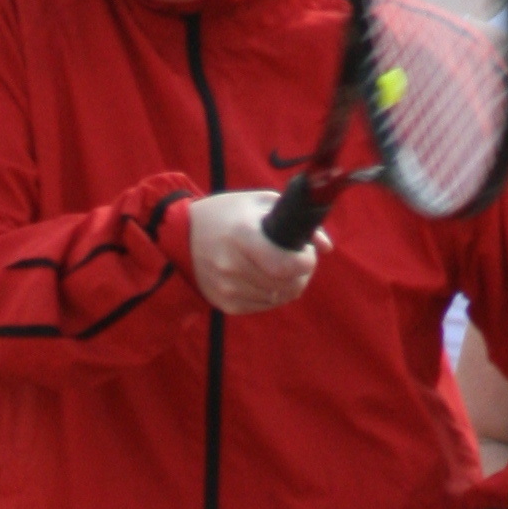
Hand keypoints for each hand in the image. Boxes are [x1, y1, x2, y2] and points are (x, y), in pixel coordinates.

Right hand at [187, 190, 328, 315]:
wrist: (181, 234)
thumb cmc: (229, 214)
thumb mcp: (261, 203)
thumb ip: (298, 221)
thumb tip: (326, 247)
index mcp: (242, 235)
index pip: (286, 265)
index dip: (306, 262)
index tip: (305, 252)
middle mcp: (231, 265)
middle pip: (287, 285)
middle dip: (301, 273)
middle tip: (297, 260)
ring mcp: (226, 287)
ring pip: (279, 298)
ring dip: (287, 285)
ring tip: (279, 267)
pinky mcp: (224, 303)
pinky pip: (263, 306)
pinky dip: (271, 294)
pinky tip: (263, 278)